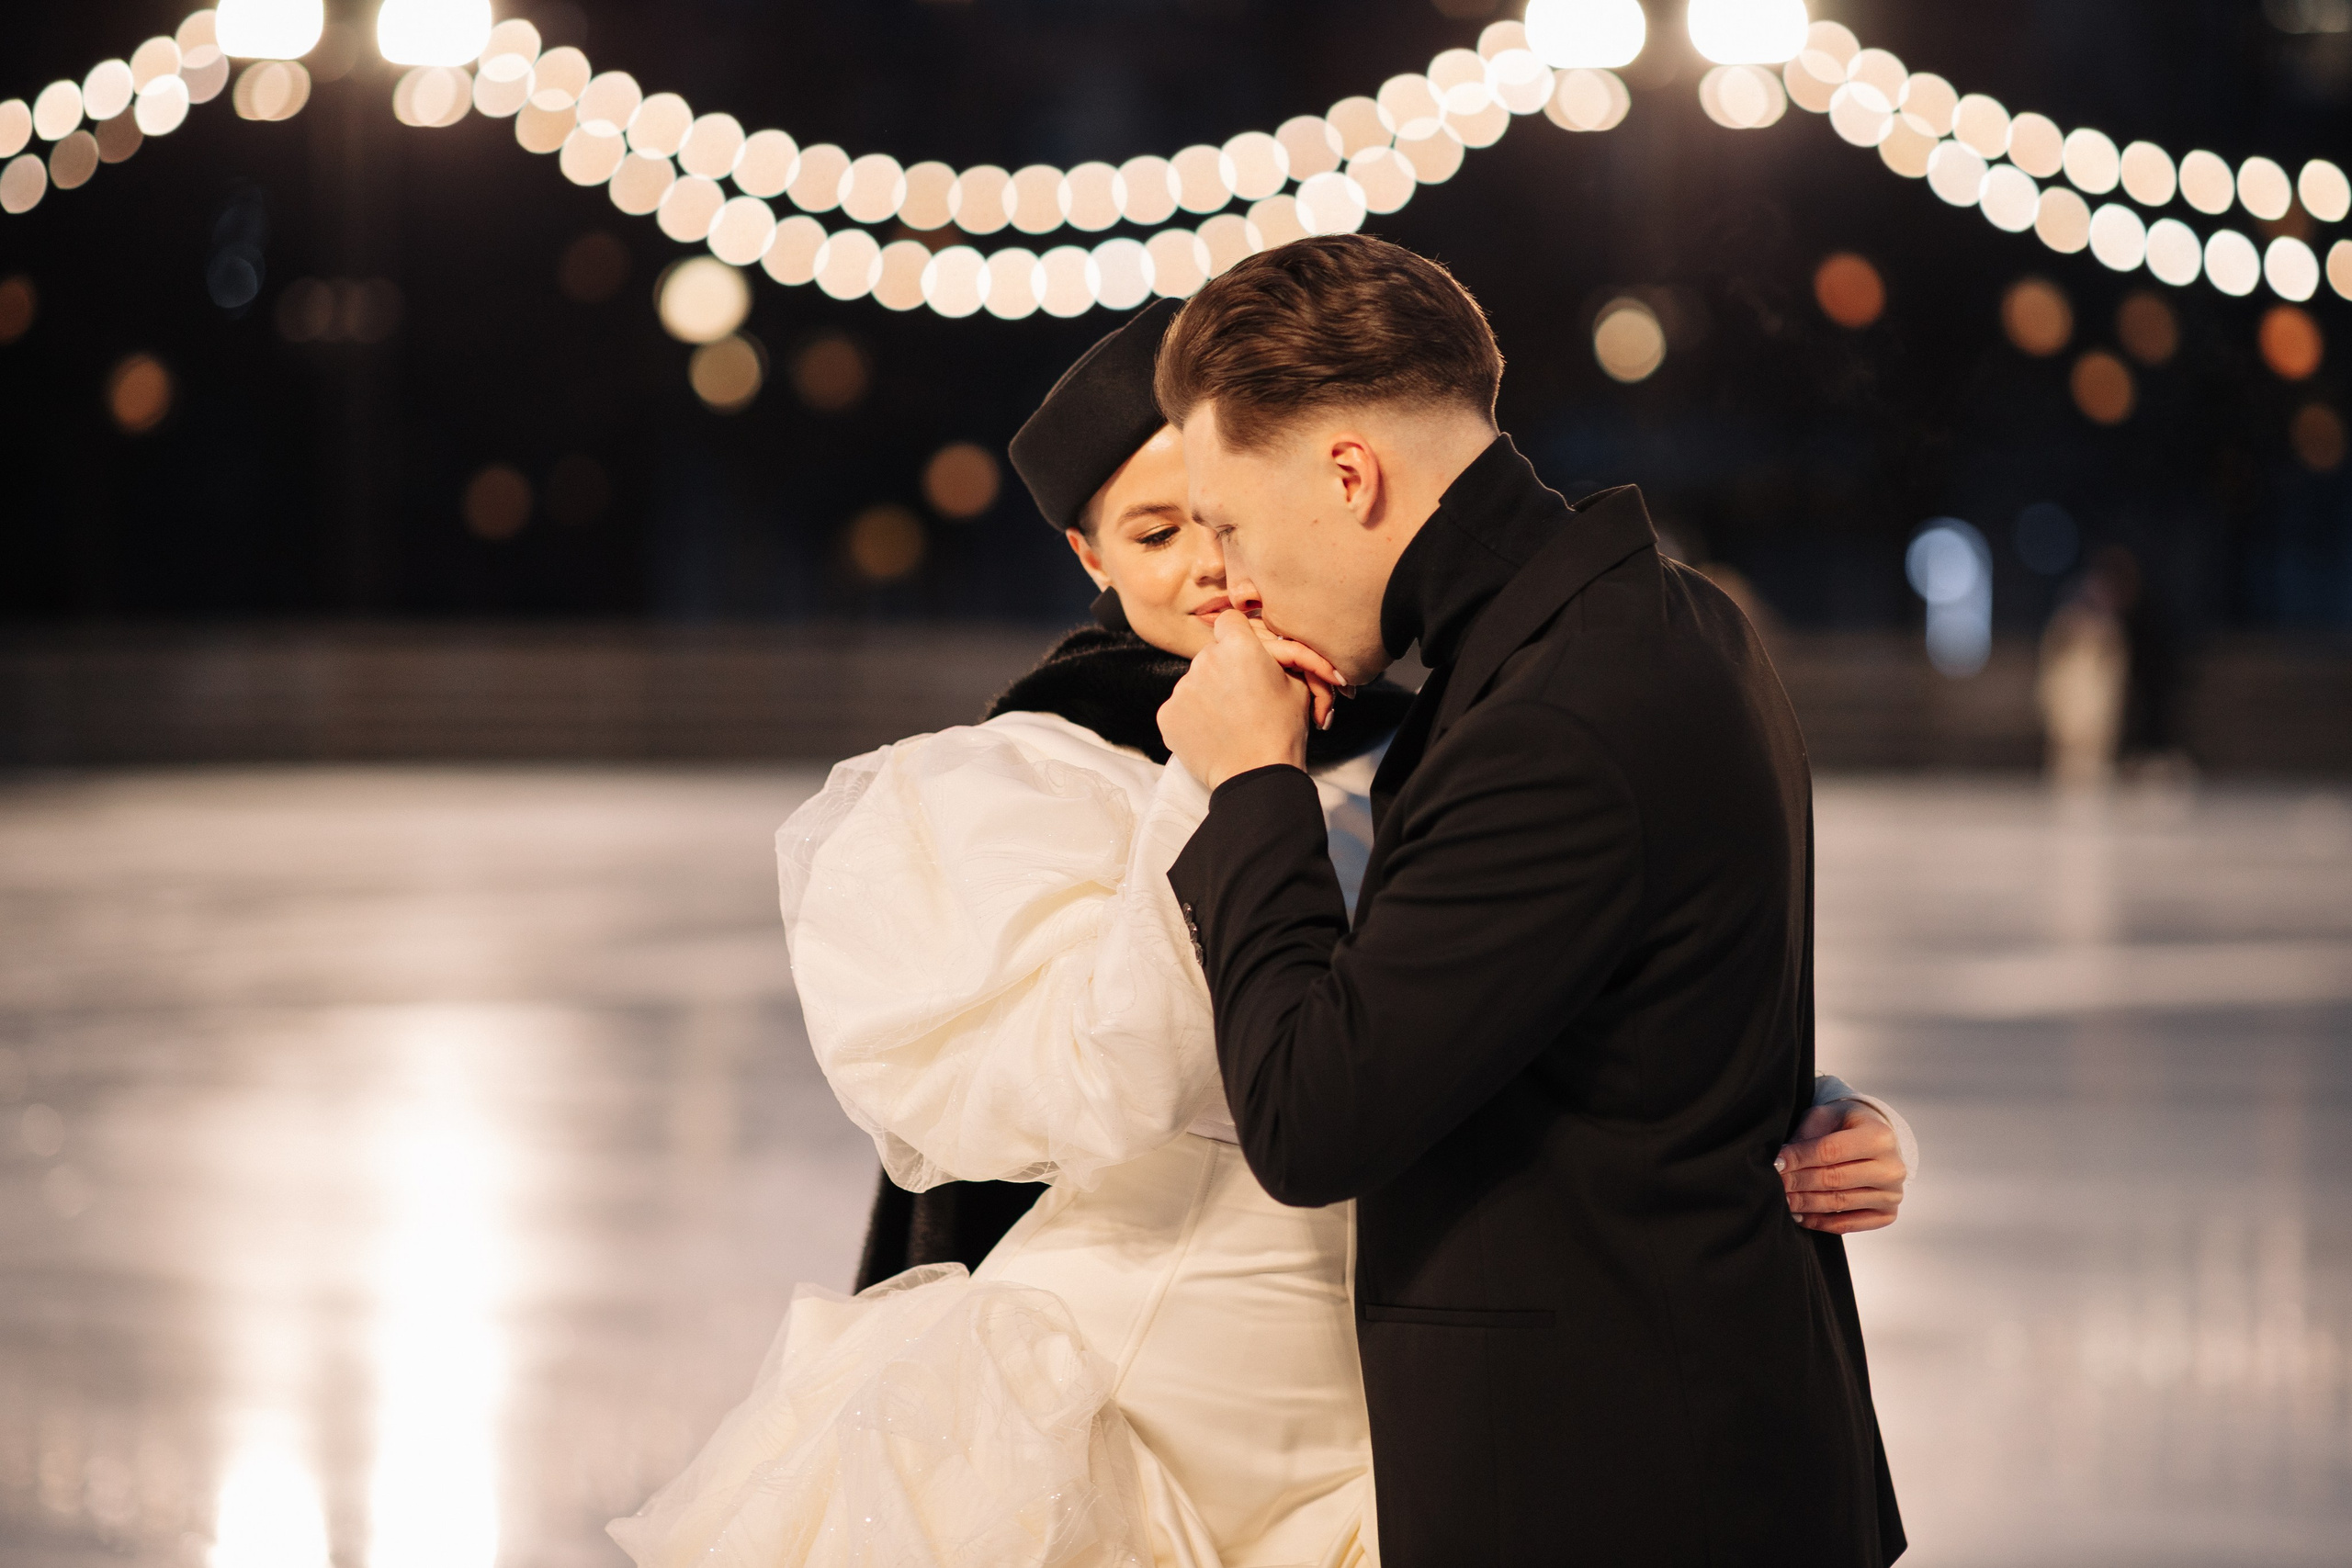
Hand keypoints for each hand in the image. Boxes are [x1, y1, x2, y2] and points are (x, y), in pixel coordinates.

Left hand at [1159, 611, 1339, 788]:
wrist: (1257, 776)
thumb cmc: (1283, 730)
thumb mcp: (1298, 685)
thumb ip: (1281, 657)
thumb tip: (1276, 646)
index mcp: (1239, 646)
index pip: (1230, 621)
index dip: (1238, 636)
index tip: (1244, 655)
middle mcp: (1204, 660)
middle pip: (1211, 654)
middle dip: (1225, 669)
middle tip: (1244, 698)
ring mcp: (1181, 688)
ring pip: (1194, 681)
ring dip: (1208, 694)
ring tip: (1230, 721)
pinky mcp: (1167, 714)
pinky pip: (1180, 707)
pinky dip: (1192, 718)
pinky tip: (1212, 734)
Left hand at [1777, 1101, 1906, 1233]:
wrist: (1876, 1139)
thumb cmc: (1845, 1124)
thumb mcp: (1826, 1116)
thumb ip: (1806, 1136)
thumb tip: (1780, 1161)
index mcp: (1879, 1136)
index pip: (1831, 1151)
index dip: (1799, 1158)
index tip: (1776, 1163)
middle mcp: (1892, 1168)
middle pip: (1834, 1179)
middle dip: (1797, 1182)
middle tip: (1773, 1183)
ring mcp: (1892, 1194)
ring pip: (1838, 1203)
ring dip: (1805, 1203)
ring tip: (1781, 1199)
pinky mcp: (1887, 1214)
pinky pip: (1848, 1224)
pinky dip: (1820, 1222)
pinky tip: (1799, 1216)